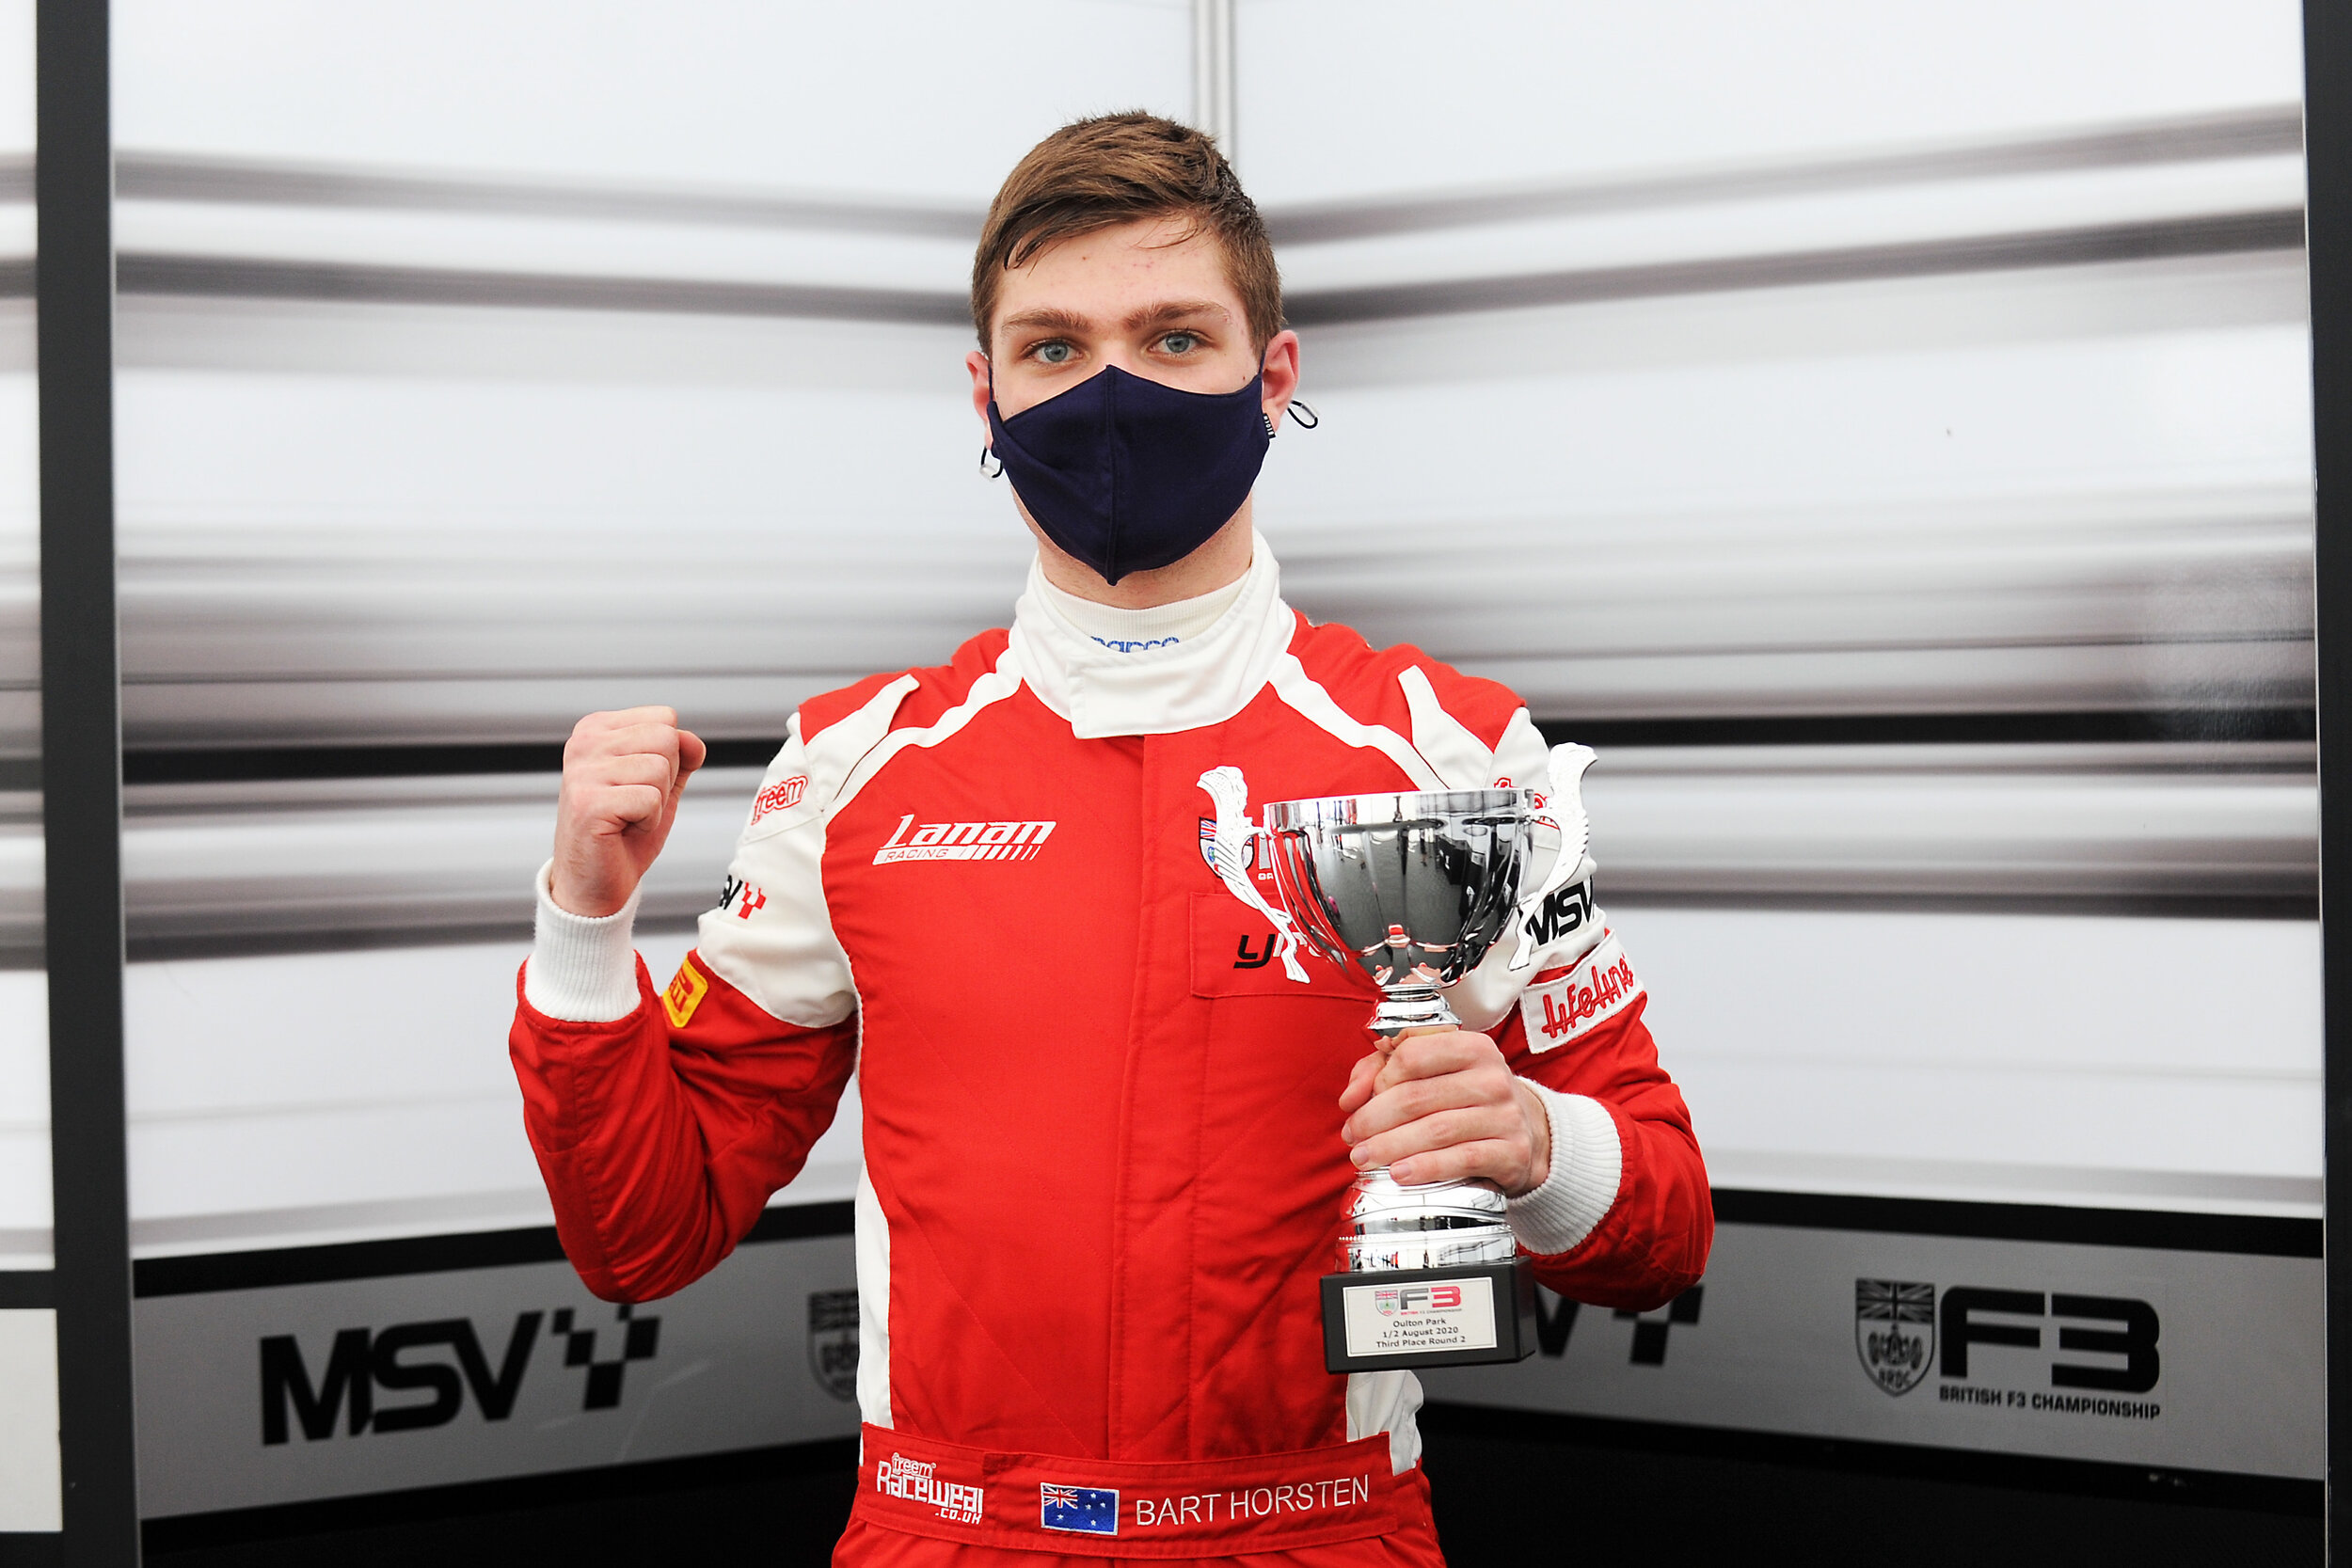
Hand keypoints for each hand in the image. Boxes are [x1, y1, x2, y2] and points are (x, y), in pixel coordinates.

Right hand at [550, 707, 706, 917]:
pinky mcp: (589, 802)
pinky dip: (649, 821)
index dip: (670, 757)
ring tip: (628, 817)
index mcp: (596, 729)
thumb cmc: (625, 833)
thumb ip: (680, 756)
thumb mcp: (660, 785)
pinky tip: (622, 830)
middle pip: (665, 739)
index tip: (639, 783)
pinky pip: (651, 799)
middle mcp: (584, 743)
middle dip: (665, 779)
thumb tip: (693, 740)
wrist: (596, 882)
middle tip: (636, 804)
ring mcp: (582, 772)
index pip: (665, 719)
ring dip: (656, 802)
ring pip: (660, 768)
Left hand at [1338, 1030, 1551, 1196]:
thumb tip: (1350, 1098)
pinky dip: (1427, 1168)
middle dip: (1374, 1119)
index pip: (1413, 1054)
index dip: (1380, 1079)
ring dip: (1391, 1146)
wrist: (1527, 1135)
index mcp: (1472, 1047)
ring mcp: (1505, 1115)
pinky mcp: (1511, 1151)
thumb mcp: (1431, 1073)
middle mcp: (1492, 1078)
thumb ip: (1381, 1071)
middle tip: (1352, 1136)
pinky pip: (1463, 1159)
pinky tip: (1400, 1174)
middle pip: (1417, 1096)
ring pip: (1436, 1130)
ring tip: (1364, 1158)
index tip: (1362, 1101)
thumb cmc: (1465, 1099)